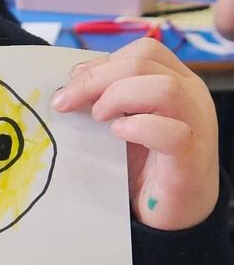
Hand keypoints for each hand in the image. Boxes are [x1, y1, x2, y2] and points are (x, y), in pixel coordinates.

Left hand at [52, 40, 217, 231]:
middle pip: (146, 62)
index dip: (103, 61)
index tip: (73, 82)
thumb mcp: (124, 120)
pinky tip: (118, 134)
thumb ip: (108, 98)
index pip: (144, 51)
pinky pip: (173, 133)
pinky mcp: (192, 159)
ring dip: (119, 96)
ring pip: (165, 88)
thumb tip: (73, 81)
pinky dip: (139, 128)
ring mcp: (197, 125)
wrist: (173, 213)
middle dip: (97, 78)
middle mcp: (192, 96)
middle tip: (66, 101)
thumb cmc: (146, 164)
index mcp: (178, 81)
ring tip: (98, 118)